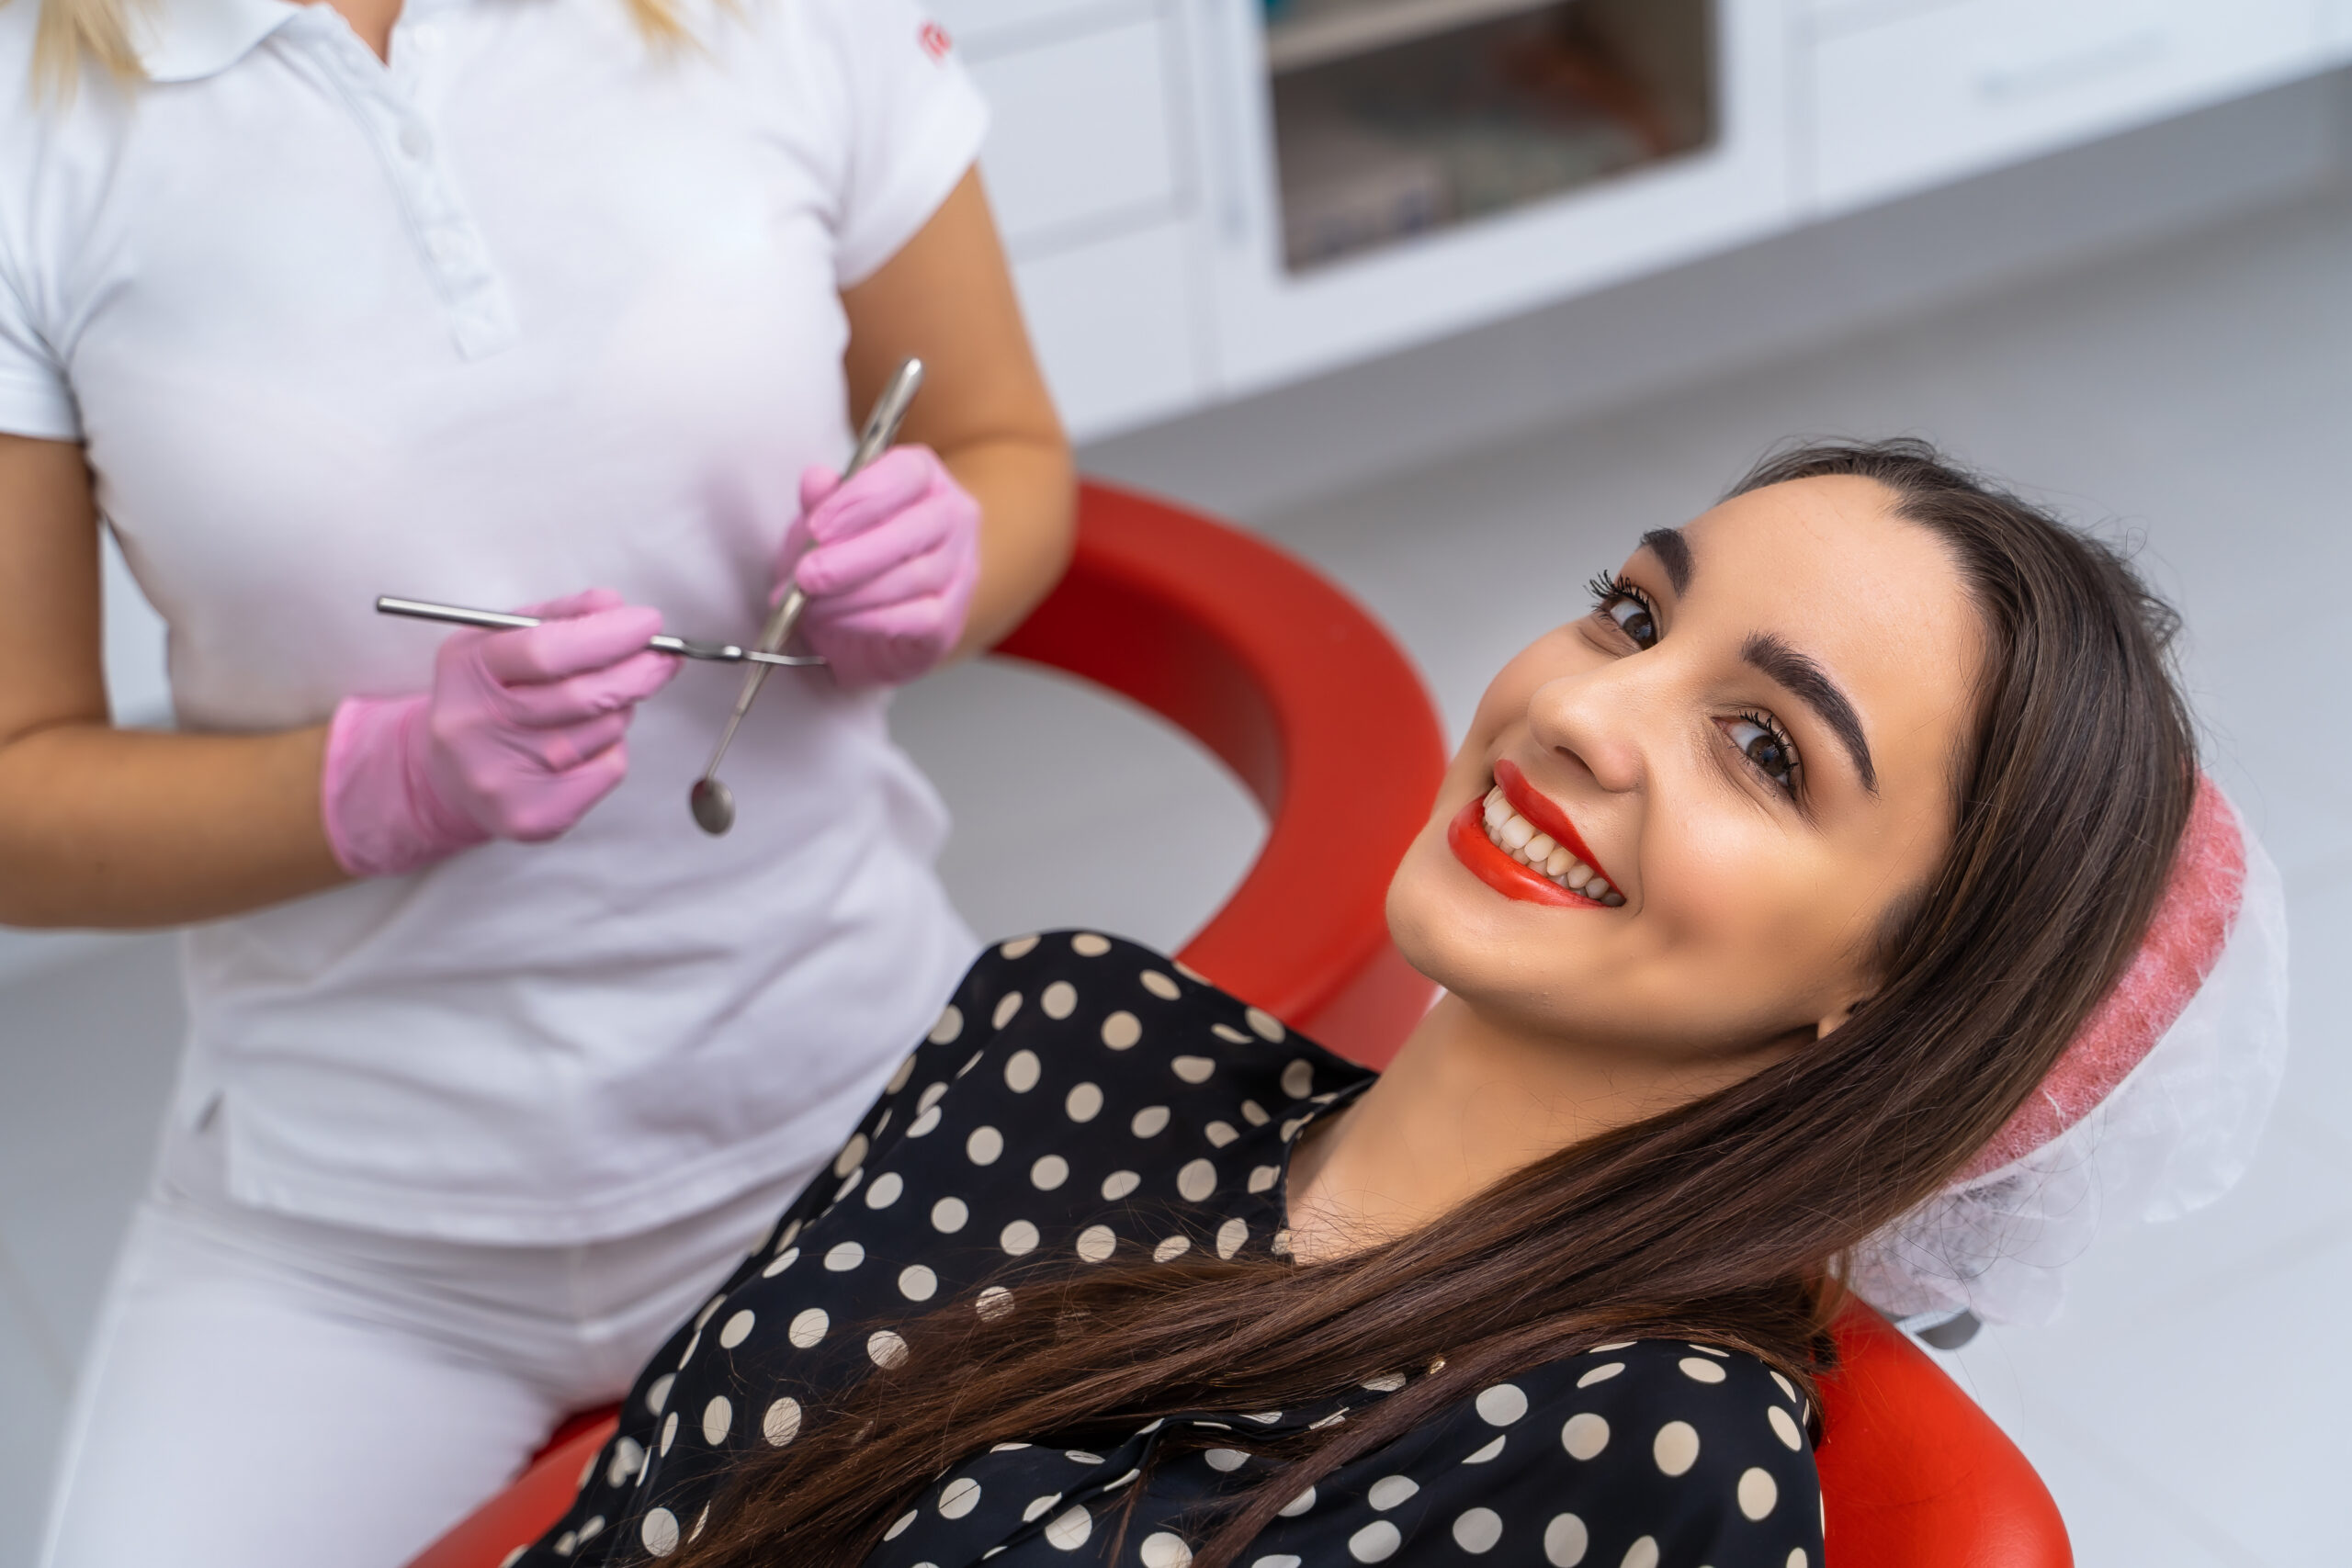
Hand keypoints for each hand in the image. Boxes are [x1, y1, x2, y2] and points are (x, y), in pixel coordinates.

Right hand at [323, 589, 679, 876]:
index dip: (608, 635)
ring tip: (603, 700)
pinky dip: (613, 747)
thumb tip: (615, 607)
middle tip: (662, 657)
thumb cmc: (487, 698)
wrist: (448, 777)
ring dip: (621, 707)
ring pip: (603, 730)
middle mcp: (475, 727)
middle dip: (637, 671)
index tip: (647, 623)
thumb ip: (559, 616)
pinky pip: (608, 768)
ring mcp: (501, 777)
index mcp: (466, 671)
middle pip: (582, 695)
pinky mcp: (533, 816)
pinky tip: (588, 741)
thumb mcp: (503, 641)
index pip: (545, 651)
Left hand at [779, 446, 980, 689]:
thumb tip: (816, 479)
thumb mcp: (824, 517)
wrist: (859, 611)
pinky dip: (866, 620)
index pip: (905, 474)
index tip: (817, 528)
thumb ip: (820, 498)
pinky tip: (834, 619)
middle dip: (852, 557)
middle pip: (913, 530)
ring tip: (810, 601)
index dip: (860, 500)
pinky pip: (915, 618)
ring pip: (912, 578)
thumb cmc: (847, 549)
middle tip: (806, 574)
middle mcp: (954, 516)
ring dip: (851, 594)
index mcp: (924, 474)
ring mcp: (961, 568)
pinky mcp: (951, 618)